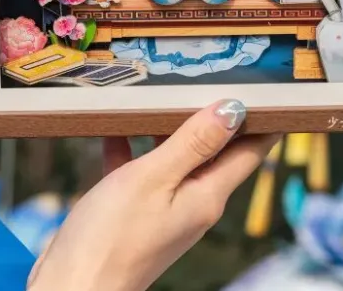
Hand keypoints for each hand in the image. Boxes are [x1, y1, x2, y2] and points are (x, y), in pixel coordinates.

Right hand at [26, 100, 278, 290]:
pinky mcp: (136, 214)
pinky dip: (133, 148)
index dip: (264, 120)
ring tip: (163, 91)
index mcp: (208, 195)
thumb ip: (193, 143)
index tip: (272, 89)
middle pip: (215, 150)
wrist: (70, 289)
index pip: (251, 151)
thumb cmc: (110, 240)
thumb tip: (233, 110)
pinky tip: (116, 127)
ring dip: (170, 128)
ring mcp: (165, 209)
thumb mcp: (153, 178)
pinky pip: (142, 172)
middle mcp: (194, 203)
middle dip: (215, 115)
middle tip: (213, 74)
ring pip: (177, 158)